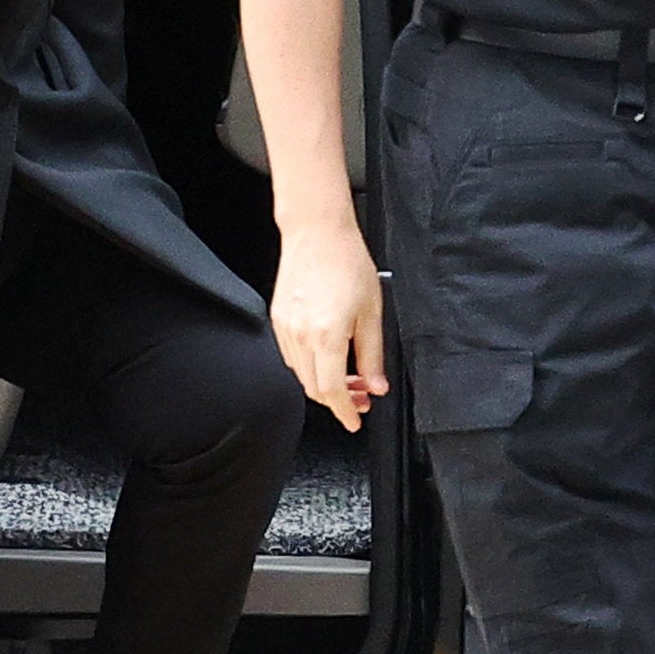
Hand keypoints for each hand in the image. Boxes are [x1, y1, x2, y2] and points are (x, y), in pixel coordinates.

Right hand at [270, 213, 388, 431]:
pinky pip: (291, 356)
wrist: (317, 232)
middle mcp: (301, 335)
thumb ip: (373, 354)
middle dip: (338, 400)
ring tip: (348, 377)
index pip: (332, 390)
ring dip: (324, 383)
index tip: (354, 421)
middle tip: (361, 398)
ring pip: (301, 374)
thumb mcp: (371, 312)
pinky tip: (327, 358)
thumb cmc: (346, 262)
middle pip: (314, 388)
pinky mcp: (278, 319)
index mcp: (327, 335)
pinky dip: (309, 366)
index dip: (345, 411)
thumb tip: (376, 384)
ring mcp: (285, 328)